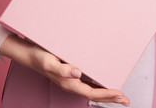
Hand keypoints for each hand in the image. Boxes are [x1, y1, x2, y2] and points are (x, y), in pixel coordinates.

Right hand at [0, 34, 129, 105]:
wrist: (30, 54)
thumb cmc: (39, 57)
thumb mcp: (49, 62)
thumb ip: (62, 69)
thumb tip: (78, 74)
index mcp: (68, 83)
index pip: (91, 93)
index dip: (106, 95)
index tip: (120, 95)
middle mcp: (71, 84)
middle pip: (94, 95)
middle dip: (111, 98)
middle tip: (126, 100)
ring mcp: (71, 81)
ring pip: (92, 91)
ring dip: (106, 94)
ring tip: (119, 96)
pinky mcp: (70, 75)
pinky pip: (87, 84)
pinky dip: (98, 86)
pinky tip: (102, 84)